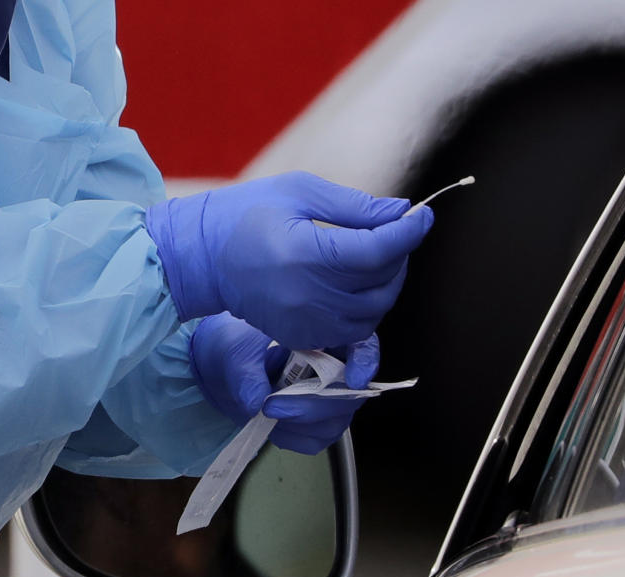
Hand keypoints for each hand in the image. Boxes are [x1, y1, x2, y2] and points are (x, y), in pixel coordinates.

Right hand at [147, 171, 433, 348]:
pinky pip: (355, 329)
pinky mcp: (304, 337)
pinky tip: (355, 280)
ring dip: (386, 283)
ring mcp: (307, 323)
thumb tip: (400, 212)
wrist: (202, 259)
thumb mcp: (299, 193)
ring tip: (373, 255)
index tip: (422, 215)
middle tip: (392, 230)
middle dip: (399, 255)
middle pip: (382, 284)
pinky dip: (366, 306)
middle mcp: (310, 296)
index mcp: (306, 254)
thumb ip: (355, 207)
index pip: (378, 251)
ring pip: (375, 311)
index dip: (408, 232)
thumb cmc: (246, 215)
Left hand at [189, 312, 378, 454]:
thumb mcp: (235, 351)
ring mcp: (328, 397)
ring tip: (266, 415)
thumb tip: (257, 400)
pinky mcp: (316, 422)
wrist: (222, 368)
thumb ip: (246, 373)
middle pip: (351, 392)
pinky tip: (272, 426)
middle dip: (315, 405)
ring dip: (302, 425)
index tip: (355, 379)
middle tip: (273, 406)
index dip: (366, 360)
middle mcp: (333, 367)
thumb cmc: (236, 345)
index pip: (362, 343)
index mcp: (323, 335)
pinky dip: (294, 438)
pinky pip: (320, 438)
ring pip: (337, 420)